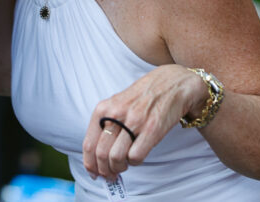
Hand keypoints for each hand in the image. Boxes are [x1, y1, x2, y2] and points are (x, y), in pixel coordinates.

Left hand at [82, 65, 207, 180]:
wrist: (171, 84)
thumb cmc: (142, 97)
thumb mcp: (116, 105)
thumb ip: (105, 126)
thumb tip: (96, 156)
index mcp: (103, 109)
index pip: (88, 144)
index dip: (90, 164)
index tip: (94, 173)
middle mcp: (116, 114)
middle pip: (101, 154)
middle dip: (104, 171)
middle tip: (110, 175)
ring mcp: (134, 121)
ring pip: (116, 157)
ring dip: (119, 168)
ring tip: (124, 166)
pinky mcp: (152, 129)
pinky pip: (136, 156)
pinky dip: (135, 163)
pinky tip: (137, 157)